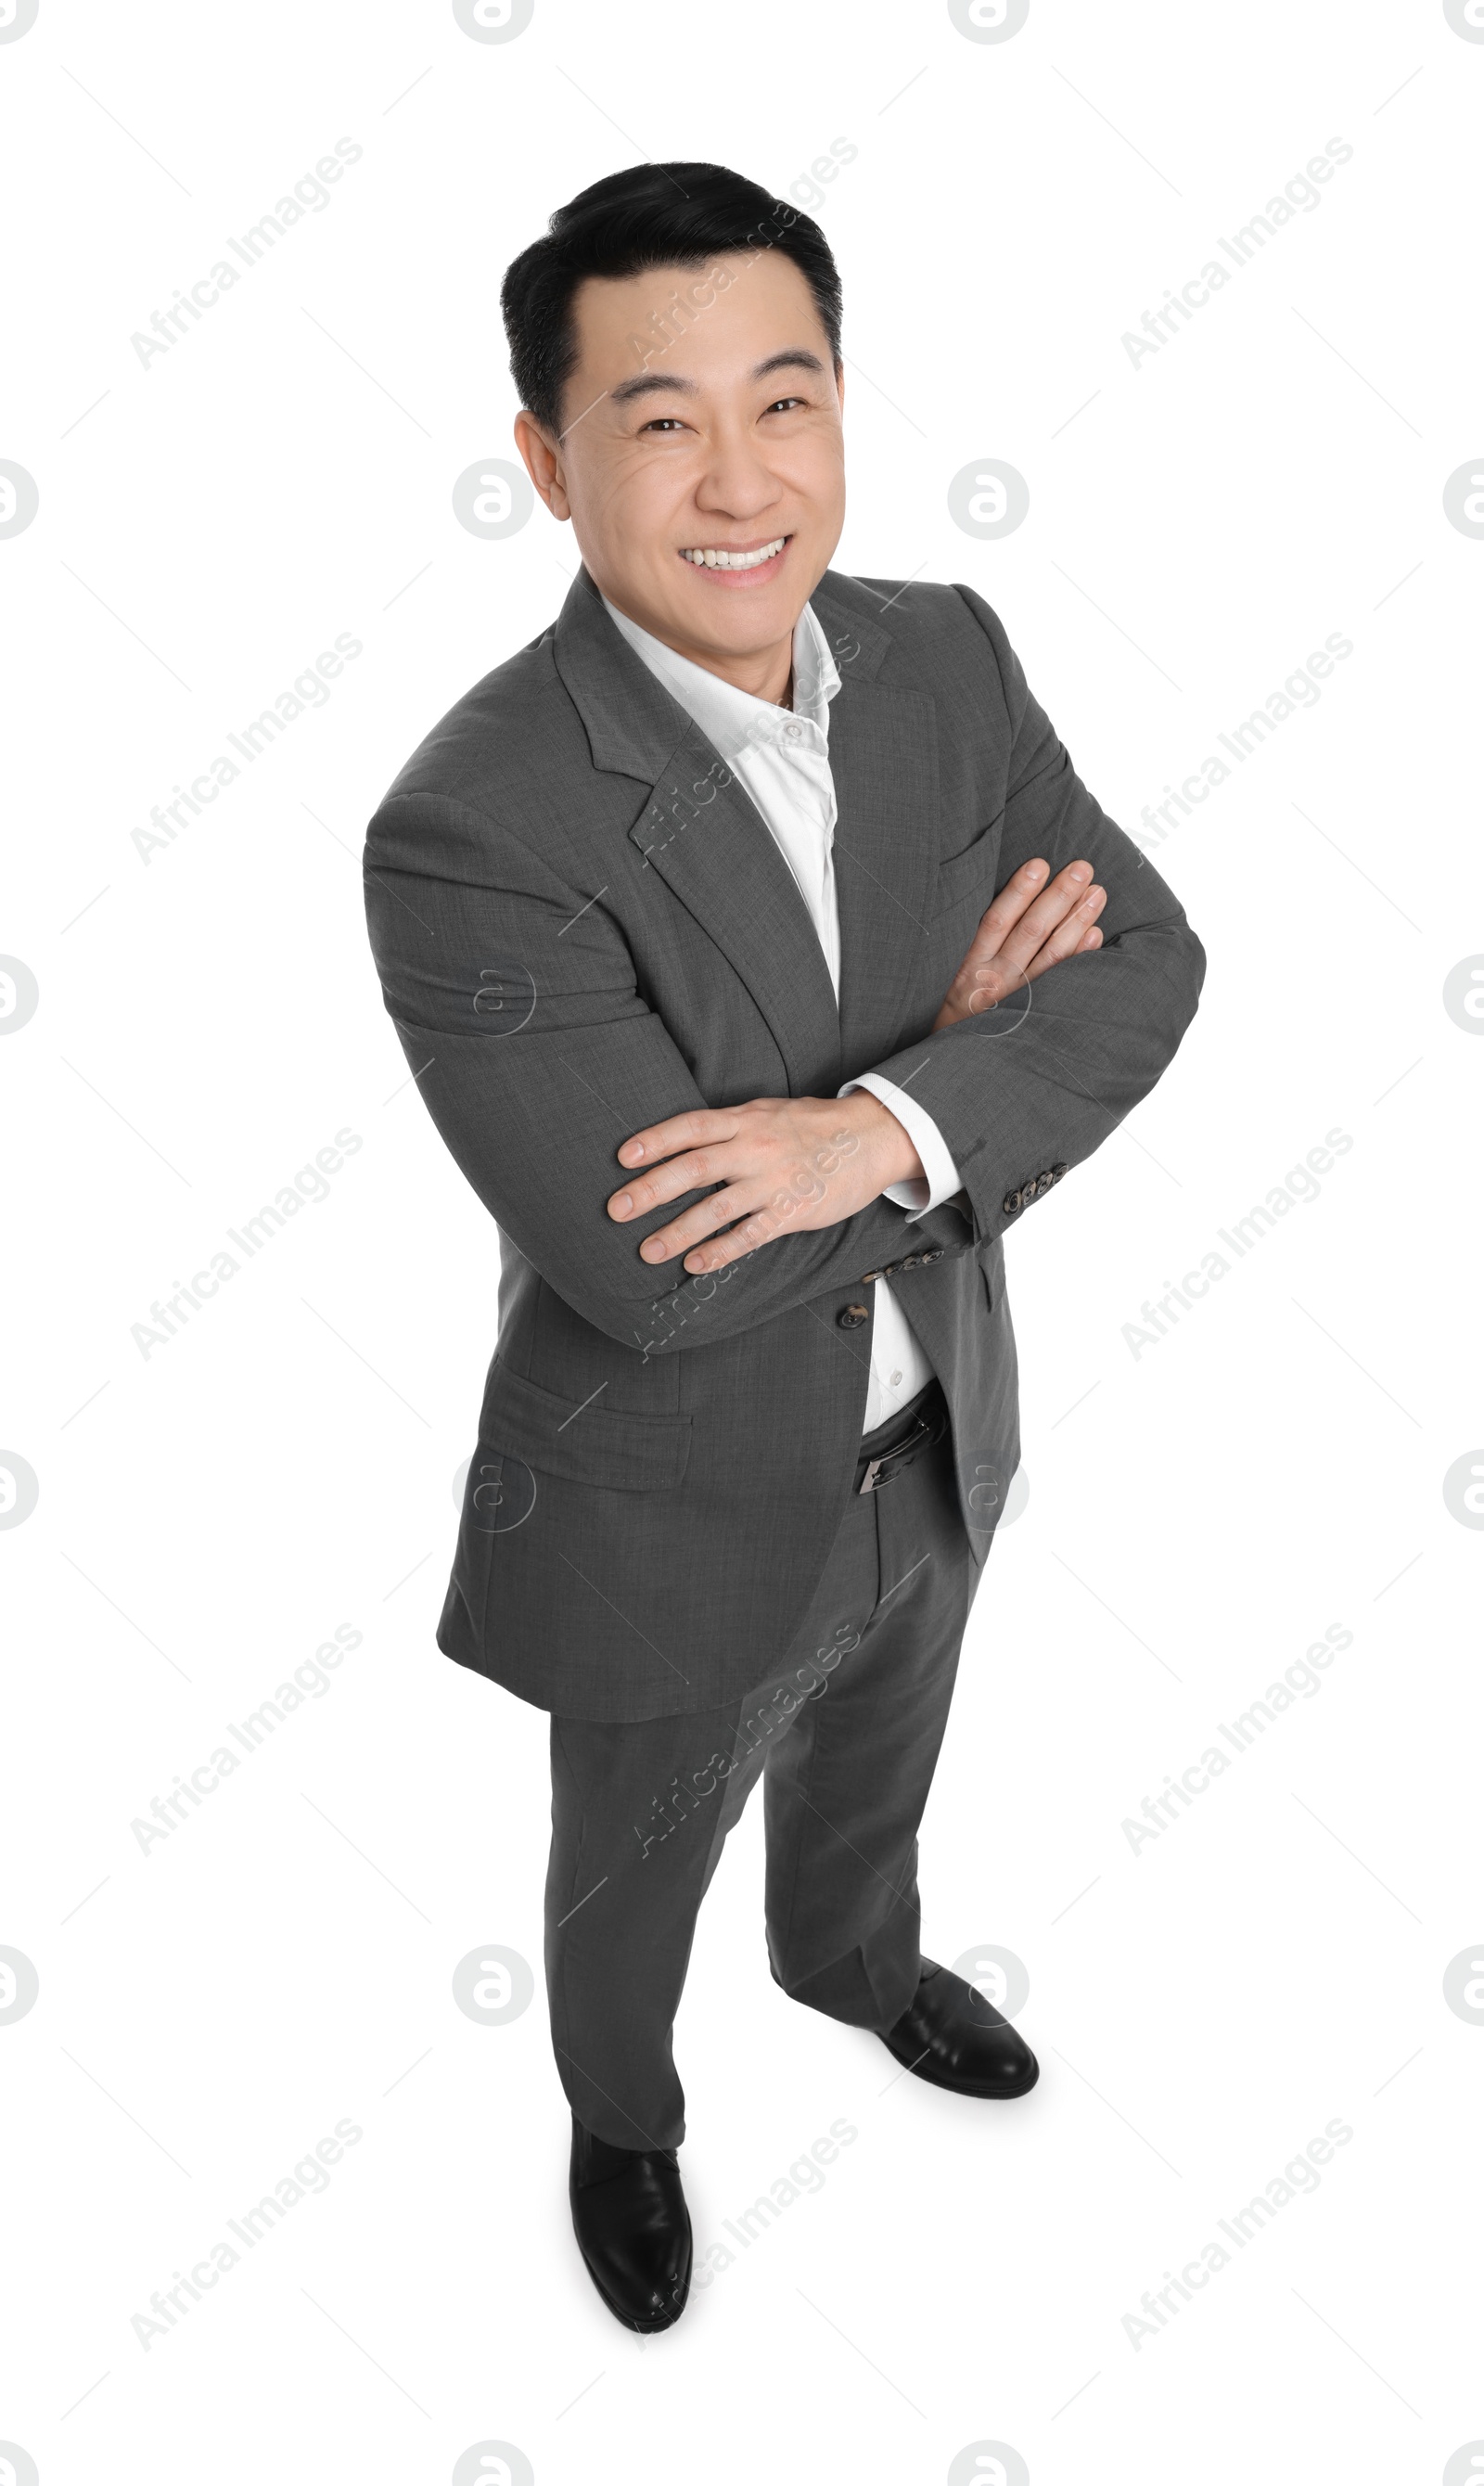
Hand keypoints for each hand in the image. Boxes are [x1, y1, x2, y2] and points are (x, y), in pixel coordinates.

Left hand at [607, 1090, 920, 1276]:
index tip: (622, 1157)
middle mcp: (755, 1148)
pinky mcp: (793, 1211)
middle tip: (617, 1209)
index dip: (655, 1140)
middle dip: (652, 1189)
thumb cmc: (812, 1126)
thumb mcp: (767, 1112)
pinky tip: (695, 1264)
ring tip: (648, 1250)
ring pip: (717, 1207)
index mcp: (745, 1120)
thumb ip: (728, 1126)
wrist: (872, 1137)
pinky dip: (721, 1251)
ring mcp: (774, 1181)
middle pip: (695, 1167)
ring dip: (678, 1230)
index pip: (691, 1127)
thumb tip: (682, 1141)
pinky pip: (750, 1235)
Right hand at [934, 856, 1104, 1029]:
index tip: (1039, 865)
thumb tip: (1015, 903)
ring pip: (1051, 954)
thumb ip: (978, 944)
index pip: (996, 921)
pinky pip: (1062, 982)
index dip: (1019, 892)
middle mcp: (995, 982)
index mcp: (970, 967)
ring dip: (1077, 920)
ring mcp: (1018, 1000)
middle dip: (1059, 896)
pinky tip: (1095, 934)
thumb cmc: (957, 1011)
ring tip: (1097, 893)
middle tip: (1082, 869)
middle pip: (1031, 931)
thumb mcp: (952, 976)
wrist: (955, 1061)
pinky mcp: (1035, 1014)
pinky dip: (1080, 957)